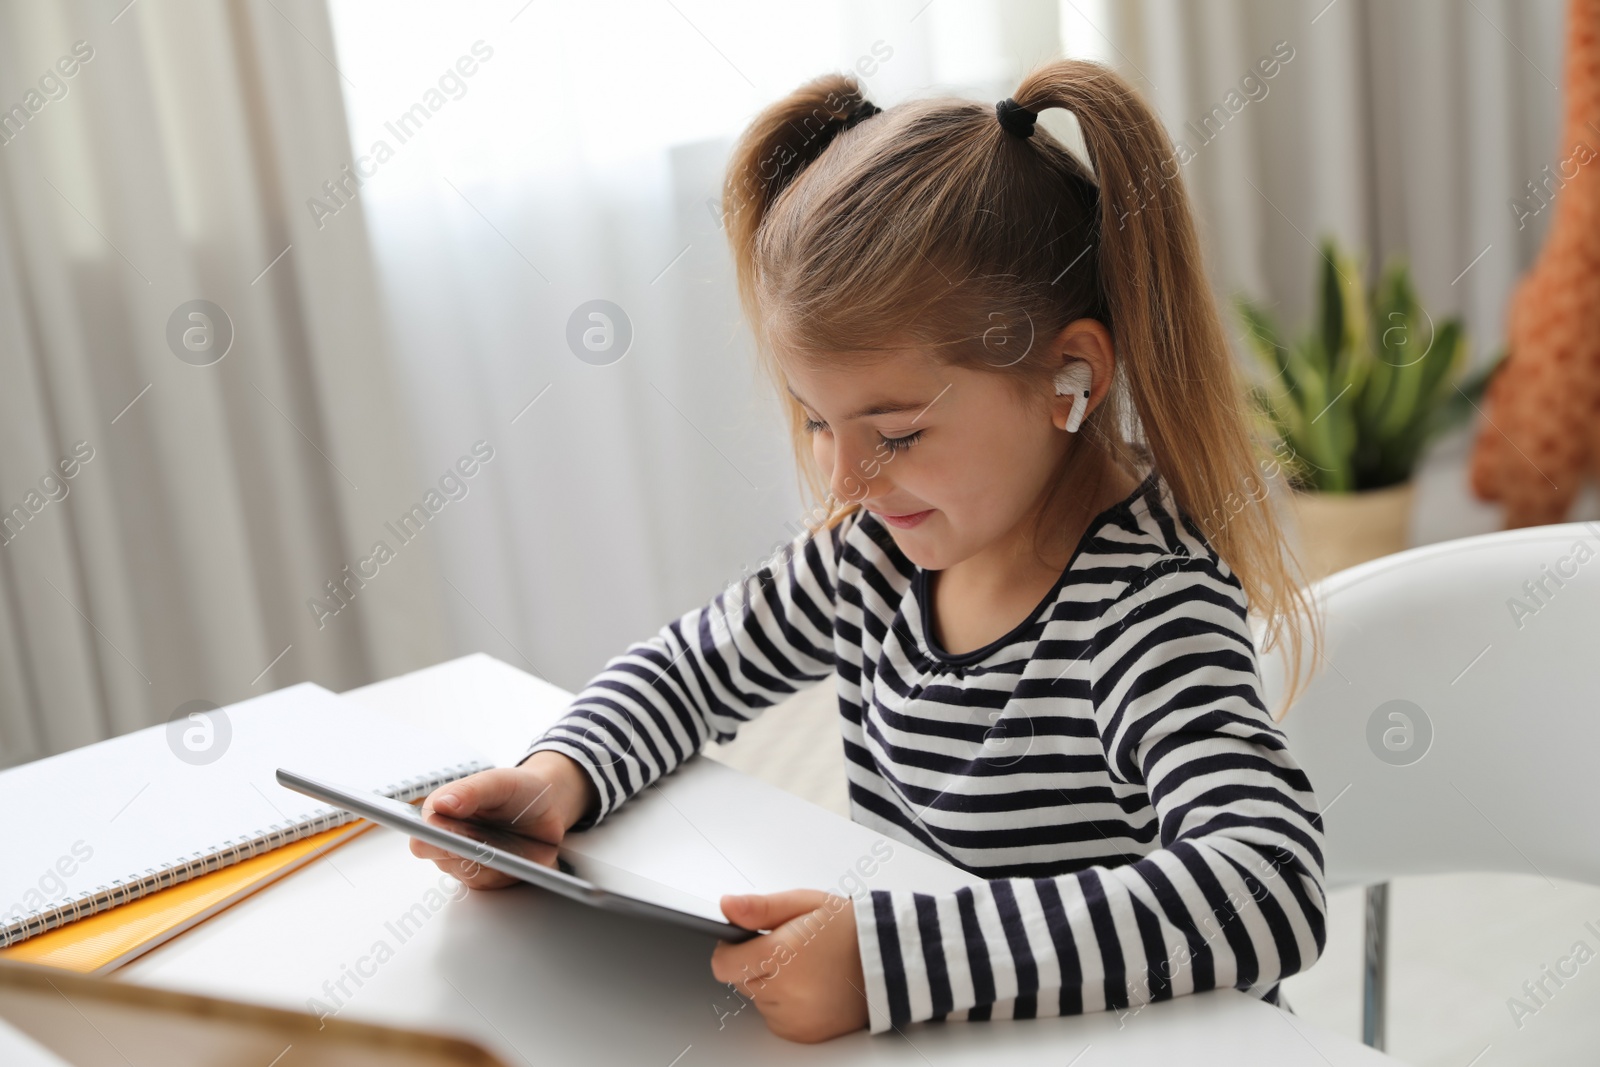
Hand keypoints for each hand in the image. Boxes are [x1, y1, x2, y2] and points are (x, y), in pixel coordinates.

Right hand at [409, 753, 596, 889]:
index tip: (449, 835)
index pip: (422, 838)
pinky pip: (491, 882)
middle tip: (488, 840)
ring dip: (491, 860)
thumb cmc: (517, 790)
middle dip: (467, 850)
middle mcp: (446, 842)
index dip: (434, 839)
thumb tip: (441, 804)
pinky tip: (518, 854)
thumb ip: (470, 791)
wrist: (547, 806)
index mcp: (439, 813)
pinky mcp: (485, 878)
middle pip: (443, 860)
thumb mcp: (497, 782)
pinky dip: (507, 869)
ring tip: (510, 843)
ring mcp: (464, 863)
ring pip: (469, 874)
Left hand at [711, 890, 868, 1042]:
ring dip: (772, 986)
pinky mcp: (803, 1034)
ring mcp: (795, 1017)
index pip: (724, 964)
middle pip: (741, 981)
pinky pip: (776, 1019)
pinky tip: (809, 988)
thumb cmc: (849, 929)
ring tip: (805, 968)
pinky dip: (786, 1005)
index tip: (746, 941)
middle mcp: (786, 991)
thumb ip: (761, 908)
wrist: (889, 962)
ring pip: (759, 1000)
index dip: (730, 950)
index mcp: (781, 954)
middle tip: (788, 951)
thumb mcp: (805, 903)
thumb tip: (727, 907)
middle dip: (755, 965)